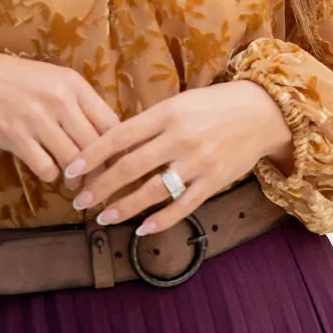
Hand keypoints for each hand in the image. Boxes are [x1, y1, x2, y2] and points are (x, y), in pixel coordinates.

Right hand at [0, 50, 120, 181]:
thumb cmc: (15, 79)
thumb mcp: (54, 78)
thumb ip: (80, 101)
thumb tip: (108, 133)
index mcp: (74, 84)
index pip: (111, 122)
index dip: (118, 147)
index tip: (117, 161)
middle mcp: (60, 100)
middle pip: (96, 146)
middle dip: (101, 169)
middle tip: (100, 181)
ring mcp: (38, 120)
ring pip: (74, 161)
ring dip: (77, 177)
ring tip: (75, 182)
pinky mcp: (17, 138)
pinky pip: (47, 169)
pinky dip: (52, 176)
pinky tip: (49, 171)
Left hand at [61, 80, 293, 235]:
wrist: (262, 112)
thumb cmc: (214, 105)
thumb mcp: (179, 103)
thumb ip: (150, 123)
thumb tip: (113, 143)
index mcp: (166, 113)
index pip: (119, 135)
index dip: (92, 154)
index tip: (70, 170)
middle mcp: (180, 137)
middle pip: (130, 166)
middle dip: (100, 186)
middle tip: (79, 200)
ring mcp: (198, 161)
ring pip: (153, 190)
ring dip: (124, 207)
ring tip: (103, 217)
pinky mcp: (214, 181)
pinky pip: (183, 206)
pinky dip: (161, 220)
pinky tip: (142, 229)